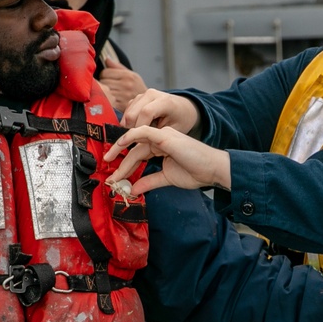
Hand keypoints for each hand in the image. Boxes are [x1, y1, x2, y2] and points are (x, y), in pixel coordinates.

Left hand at [99, 58, 146, 111]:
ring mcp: (123, 96)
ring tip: (111, 93)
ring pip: (103, 91)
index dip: (105, 75)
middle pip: (103, 81)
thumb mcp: (132, 75)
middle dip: (104, 84)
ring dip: (104, 92)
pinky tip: (111, 100)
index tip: (108, 78)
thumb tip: (107, 59)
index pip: (105, 72)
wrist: (148, 105)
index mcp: (128, 76)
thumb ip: (118, 67)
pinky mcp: (120, 106)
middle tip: (110, 87)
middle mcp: (126, 85)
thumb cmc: (138, 89)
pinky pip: (106, 100)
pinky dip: (107, 100)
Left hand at [103, 125, 230, 194]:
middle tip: (110, 177)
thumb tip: (134, 189)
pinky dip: (130, 136)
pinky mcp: (165, 136)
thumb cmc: (196, 172)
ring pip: (136, 142)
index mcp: (161, 147)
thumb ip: (150, 181)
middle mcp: (160, 139)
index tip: (115, 179)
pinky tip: (119, 144)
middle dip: (120, 163)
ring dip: (120, 153)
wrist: (213, 169)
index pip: (138, 154)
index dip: (126, 166)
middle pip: (134, 149)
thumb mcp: (167, 178)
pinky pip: (143, 132)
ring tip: (110, 164)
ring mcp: (163, 135)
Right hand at [120, 89, 199, 134]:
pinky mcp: (137, 98)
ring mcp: (143, 94)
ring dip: (131, 126)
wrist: (183, 108)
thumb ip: (157, 134)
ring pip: (127, 113)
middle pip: (132, 113)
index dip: (140, 128)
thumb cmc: (180, 120)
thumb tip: (138, 141)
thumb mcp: (173, 130)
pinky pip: (127, 112)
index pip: (146, 113)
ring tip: (144, 132)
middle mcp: (152, 94)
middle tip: (142, 139)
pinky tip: (140, 127)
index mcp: (165, 101)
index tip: (142, 139)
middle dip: (133, 129)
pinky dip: (130, 122)